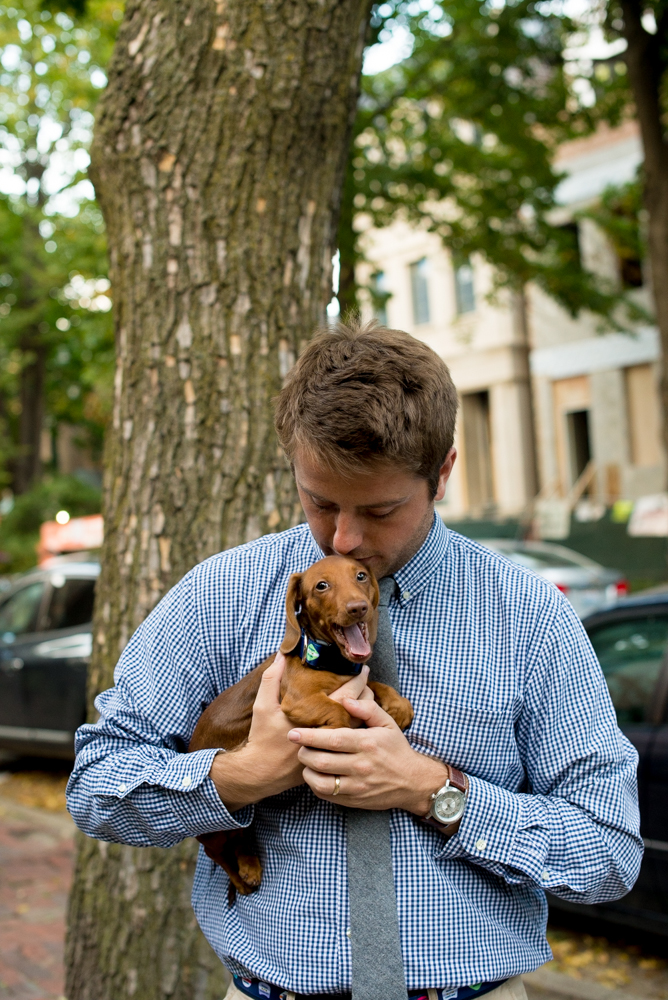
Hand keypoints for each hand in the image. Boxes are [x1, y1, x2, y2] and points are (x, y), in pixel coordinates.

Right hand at [208, 657, 372, 811]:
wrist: (262, 773)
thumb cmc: (263, 737)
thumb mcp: (263, 705)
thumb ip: (272, 678)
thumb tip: (282, 655)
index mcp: (315, 715)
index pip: (346, 693)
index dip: (357, 679)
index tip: (361, 668)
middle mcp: (327, 731)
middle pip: (357, 709)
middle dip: (364, 691)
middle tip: (366, 677)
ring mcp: (331, 747)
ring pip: (358, 724)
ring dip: (363, 709)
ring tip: (365, 693)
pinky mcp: (330, 757)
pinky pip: (351, 739)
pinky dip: (357, 725)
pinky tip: (357, 715)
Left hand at [289, 695, 448, 815]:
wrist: (413, 782)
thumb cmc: (396, 749)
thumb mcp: (387, 724)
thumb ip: (367, 709)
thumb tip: (345, 700)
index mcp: (366, 743)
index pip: (331, 740)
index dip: (309, 736)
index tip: (293, 732)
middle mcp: (360, 766)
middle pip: (321, 761)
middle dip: (304, 753)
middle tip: (299, 745)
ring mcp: (356, 786)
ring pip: (320, 782)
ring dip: (307, 771)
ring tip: (306, 761)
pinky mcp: (354, 800)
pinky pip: (327, 795)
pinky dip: (315, 785)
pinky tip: (316, 775)